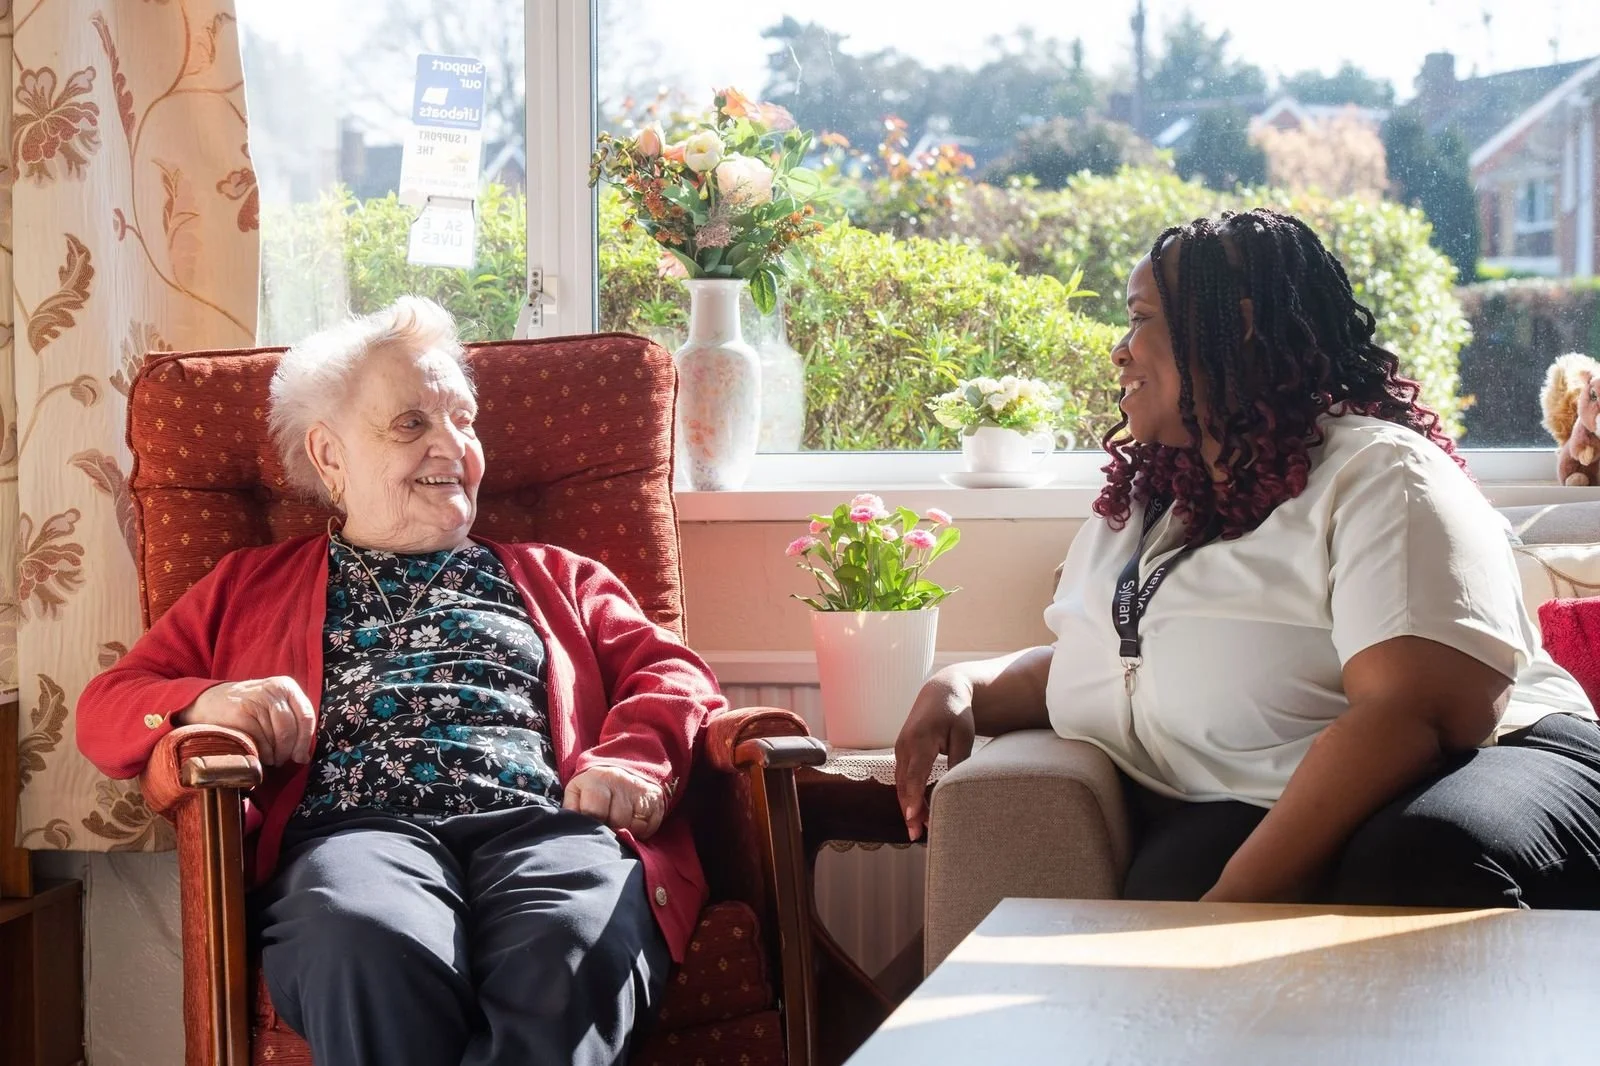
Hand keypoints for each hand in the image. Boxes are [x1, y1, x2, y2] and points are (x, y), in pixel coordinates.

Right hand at [176, 676, 316, 766]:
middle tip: (282, 761)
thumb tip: (304, 756)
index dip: (304, 741)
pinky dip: (262, 754)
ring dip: (275, 755)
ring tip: (270, 758)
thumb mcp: (273, 703)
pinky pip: (260, 741)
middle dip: (289, 751)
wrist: (209, 701)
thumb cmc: (249, 708)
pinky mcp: (241, 713)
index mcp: (286, 686)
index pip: (305, 716)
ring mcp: (256, 700)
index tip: (301, 757)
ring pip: (276, 737)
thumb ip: (292, 721)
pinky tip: (259, 755)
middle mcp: (273, 689)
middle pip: (291, 729)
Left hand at [563, 765, 666, 839]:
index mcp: (597, 780)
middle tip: (606, 828)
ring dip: (625, 832)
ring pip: (634, 825)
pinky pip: (649, 826)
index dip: (593, 824)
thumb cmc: (594, 787)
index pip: (594, 812)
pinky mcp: (656, 799)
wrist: (622, 768)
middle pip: (617, 820)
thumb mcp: (576, 791)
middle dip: (610, 829)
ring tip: (618, 826)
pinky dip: (640, 832)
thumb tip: (571, 825)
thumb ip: (570, 808)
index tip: (592, 827)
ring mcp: (640, 790)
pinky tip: (632, 825)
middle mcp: (621, 782)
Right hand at [894, 672, 975, 842]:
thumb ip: (958, 761)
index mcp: (921, 739)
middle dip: (909, 810)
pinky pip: (902, 777)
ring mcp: (900, 748)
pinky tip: (917, 810)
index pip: (914, 774)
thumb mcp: (963, 736)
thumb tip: (955, 789)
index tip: (912, 817)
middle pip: (904, 784)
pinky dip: (908, 794)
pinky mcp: (902, 752)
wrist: (941, 692)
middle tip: (917, 835)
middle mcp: (905, 745)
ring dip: (909, 806)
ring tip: (919, 829)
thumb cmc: (956, 713)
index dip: (913, 797)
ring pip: (901, 784)